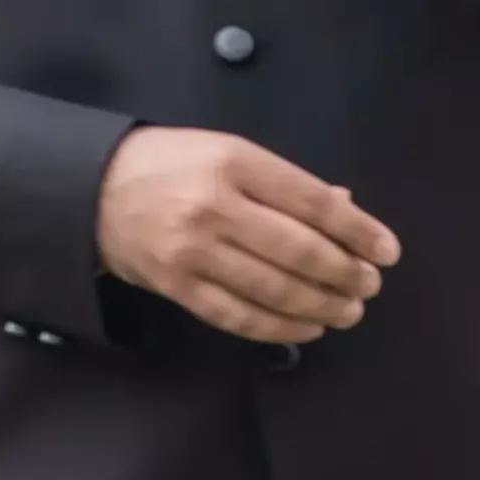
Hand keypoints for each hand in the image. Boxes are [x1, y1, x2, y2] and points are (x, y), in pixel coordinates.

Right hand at [96, 125, 398, 347]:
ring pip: (274, 289)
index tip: (387, 252)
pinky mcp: (177, 287)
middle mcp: (215, 207)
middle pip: (299, 250)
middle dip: (346, 274)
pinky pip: (239, 316)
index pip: (313, 202)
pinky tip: (309, 327)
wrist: (91, 189)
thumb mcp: (228, 152)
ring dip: (322, 306)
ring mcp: (193, 252)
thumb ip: (286, 183)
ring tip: (349, 310)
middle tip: (371, 285)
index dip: (359, 231)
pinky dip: (281, 327)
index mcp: (235, 163)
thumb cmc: (172, 165)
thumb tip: (347, 205)